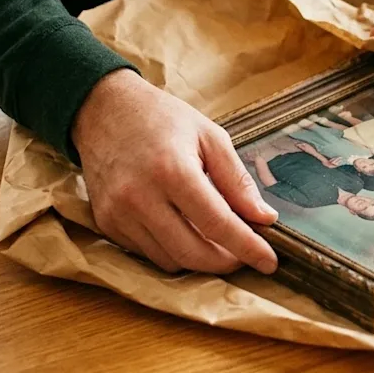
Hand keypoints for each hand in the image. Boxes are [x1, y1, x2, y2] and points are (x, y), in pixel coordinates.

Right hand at [73, 69, 279, 274]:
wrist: (103, 110)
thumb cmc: (162, 119)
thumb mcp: (211, 136)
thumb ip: (238, 181)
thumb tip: (264, 218)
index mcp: (173, 170)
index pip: (218, 224)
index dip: (248, 248)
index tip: (269, 262)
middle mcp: (140, 197)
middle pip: (193, 253)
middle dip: (226, 262)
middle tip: (245, 254)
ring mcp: (118, 213)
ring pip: (170, 261)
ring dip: (199, 259)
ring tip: (216, 239)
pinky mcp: (106, 223)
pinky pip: (147, 253)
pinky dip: (172, 250)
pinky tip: (184, 229)